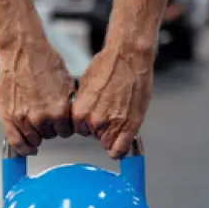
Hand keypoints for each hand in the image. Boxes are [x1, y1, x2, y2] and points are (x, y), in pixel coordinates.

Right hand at [0, 38, 74, 154]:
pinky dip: (21, 148)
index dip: (64, 127)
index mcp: (60, 109)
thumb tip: (70, 117)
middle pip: (50, 136)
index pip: (66, 132)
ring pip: (34, 140)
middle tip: (46, 118)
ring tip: (36, 125)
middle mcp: (43, 117)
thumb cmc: (44, 62)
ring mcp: (24, 119)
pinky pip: (16, 143)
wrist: (22, 51)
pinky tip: (27, 148)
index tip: (61, 124)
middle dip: (50, 129)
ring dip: (36, 136)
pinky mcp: (8, 118)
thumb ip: (66, 105)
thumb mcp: (66, 84)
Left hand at [72, 42, 152, 157]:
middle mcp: (93, 122)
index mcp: (79, 112)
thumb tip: (83, 113)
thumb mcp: (86, 86)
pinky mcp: (130, 126)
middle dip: (99, 127)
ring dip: (112, 133)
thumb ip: (84, 105)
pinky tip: (122, 145)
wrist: (128, 57)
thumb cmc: (109, 66)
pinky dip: (120, 150)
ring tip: (120, 114)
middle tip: (110, 112)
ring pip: (107, 142)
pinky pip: (120, 150)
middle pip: (92, 135)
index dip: (87, 123)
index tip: (93, 119)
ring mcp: (112, 125)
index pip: (78, 130)